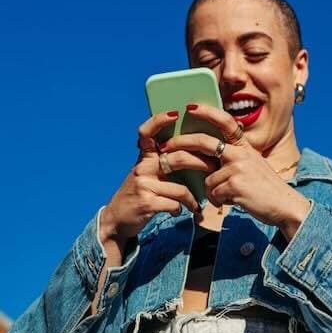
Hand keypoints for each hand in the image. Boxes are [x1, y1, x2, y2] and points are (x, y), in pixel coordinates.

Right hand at [102, 111, 216, 245]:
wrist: (117, 220)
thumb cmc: (141, 194)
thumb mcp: (148, 175)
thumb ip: (163, 163)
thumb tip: (193, 151)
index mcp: (144, 159)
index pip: (147, 133)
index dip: (159, 120)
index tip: (175, 113)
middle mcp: (142, 168)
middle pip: (178, 158)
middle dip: (201, 163)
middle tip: (214, 168)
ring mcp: (144, 185)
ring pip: (181, 189)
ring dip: (193, 199)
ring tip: (197, 204)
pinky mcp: (147, 203)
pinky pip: (176, 204)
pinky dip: (183, 209)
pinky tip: (181, 211)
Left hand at [159, 103, 310, 239]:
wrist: (285, 205)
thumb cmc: (265, 189)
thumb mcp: (252, 166)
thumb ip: (233, 160)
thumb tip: (208, 162)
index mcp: (245, 147)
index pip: (225, 122)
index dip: (207, 112)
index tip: (190, 107)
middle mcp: (241, 153)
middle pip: (204, 143)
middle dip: (181, 144)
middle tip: (166, 148)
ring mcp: (238, 167)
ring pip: (207, 177)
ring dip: (214, 191)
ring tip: (230, 196)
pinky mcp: (234, 184)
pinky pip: (213, 193)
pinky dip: (219, 200)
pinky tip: (235, 201)